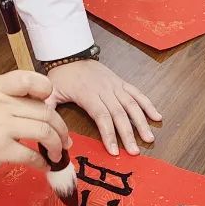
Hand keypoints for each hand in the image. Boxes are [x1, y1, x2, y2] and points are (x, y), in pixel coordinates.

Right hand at [0, 70, 70, 175]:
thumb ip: (16, 96)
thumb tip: (50, 108)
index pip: (29, 79)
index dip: (46, 89)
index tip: (51, 103)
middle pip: (44, 111)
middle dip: (61, 127)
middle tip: (64, 139)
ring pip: (43, 131)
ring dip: (56, 145)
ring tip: (56, 153)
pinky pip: (31, 154)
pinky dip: (42, 161)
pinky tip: (43, 164)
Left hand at [45, 60, 161, 155]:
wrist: (71, 53)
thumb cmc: (61, 76)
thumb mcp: (51, 92)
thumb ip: (49, 109)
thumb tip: (47, 131)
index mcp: (87, 94)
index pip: (101, 116)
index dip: (109, 133)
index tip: (114, 151)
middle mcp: (104, 90)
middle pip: (119, 113)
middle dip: (128, 134)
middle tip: (134, 152)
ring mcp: (115, 85)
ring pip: (131, 104)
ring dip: (142, 121)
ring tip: (149, 138)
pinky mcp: (120, 82)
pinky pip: (137, 93)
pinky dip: (148, 104)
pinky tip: (157, 117)